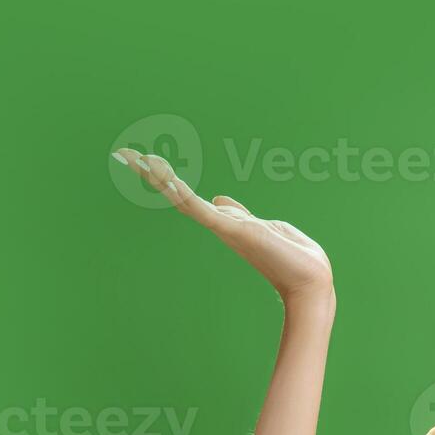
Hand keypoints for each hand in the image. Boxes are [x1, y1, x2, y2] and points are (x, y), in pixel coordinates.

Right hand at [115, 147, 333, 300]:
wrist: (311, 280)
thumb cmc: (293, 257)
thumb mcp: (264, 225)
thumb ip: (239, 213)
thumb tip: (221, 200)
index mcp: (227, 221)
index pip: (189, 196)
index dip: (166, 178)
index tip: (144, 160)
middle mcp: (220, 225)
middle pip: (178, 195)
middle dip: (152, 175)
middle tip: (123, 154)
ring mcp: (224, 228)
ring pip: (183, 199)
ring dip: (160, 178)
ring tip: (136, 158)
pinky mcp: (233, 230)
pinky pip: (201, 209)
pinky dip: (182, 193)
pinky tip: (165, 177)